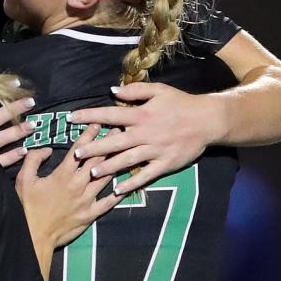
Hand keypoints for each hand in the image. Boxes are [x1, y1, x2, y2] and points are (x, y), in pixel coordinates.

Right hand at [15, 125, 119, 250]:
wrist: (34, 235)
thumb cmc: (27, 207)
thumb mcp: (23, 180)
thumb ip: (33, 160)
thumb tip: (46, 149)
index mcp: (62, 175)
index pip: (79, 150)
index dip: (88, 136)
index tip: (96, 125)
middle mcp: (78, 185)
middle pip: (96, 160)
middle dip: (107, 144)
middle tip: (118, 131)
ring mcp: (87, 200)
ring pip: (105, 178)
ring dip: (114, 164)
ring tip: (124, 152)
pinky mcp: (90, 215)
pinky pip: (107, 204)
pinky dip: (117, 195)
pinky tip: (125, 187)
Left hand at [67, 82, 223, 193]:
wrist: (208, 120)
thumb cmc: (181, 103)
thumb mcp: (159, 90)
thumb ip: (135, 90)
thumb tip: (112, 91)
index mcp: (141, 114)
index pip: (110, 115)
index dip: (90, 116)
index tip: (71, 118)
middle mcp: (145, 133)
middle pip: (114, 142)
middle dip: (94, 148)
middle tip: (75, 154)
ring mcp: (155, 150)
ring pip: (127, 160)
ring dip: (108, 167)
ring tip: (91, 173)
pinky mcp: (165, 163)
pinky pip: (146, 175)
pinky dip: (132, 183)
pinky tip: (118, 190)